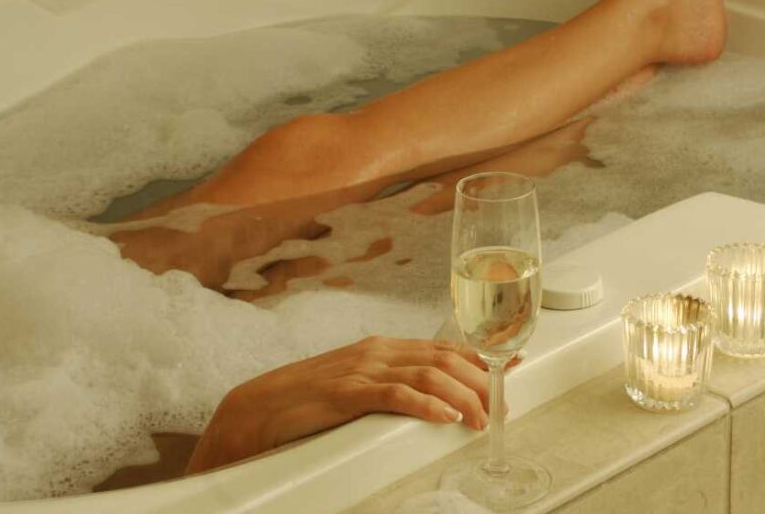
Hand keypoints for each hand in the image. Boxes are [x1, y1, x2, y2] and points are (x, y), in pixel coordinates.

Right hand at [187, 336, 495, 474]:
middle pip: (443, 359)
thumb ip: (389, 386)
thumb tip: (427, 400)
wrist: (252, 411)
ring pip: (428, 374)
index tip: (512, 367)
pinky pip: (395, 394)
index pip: (442, 347)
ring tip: (481, 418)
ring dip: (462, 397)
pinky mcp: (346, 393)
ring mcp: (361, 370)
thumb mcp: (355, 388)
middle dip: (480, 381)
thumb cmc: (303, 403)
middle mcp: (376, 352)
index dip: (480, 357)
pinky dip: (427, 404)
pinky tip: (446, 416)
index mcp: (380, 349)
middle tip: (501, 407)